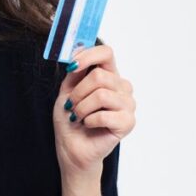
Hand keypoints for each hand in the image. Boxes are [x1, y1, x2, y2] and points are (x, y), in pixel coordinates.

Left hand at [52, 44, 136, 181]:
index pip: (106, 53)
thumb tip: (77, 49)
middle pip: (100, 76)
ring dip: (82, 108)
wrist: (72, 147)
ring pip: (101, 94)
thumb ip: (75, 71)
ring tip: (79, 116)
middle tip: (72, 106)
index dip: (88, 56)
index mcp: (109, 75)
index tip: (72, 66)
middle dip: (78, 93)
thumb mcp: (67, 90)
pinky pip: (104, 114)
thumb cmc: (70, 118)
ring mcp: (128, 104)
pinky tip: (88, 125)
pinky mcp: (128, 122)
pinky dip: (89, 120)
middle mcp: (122, 87)